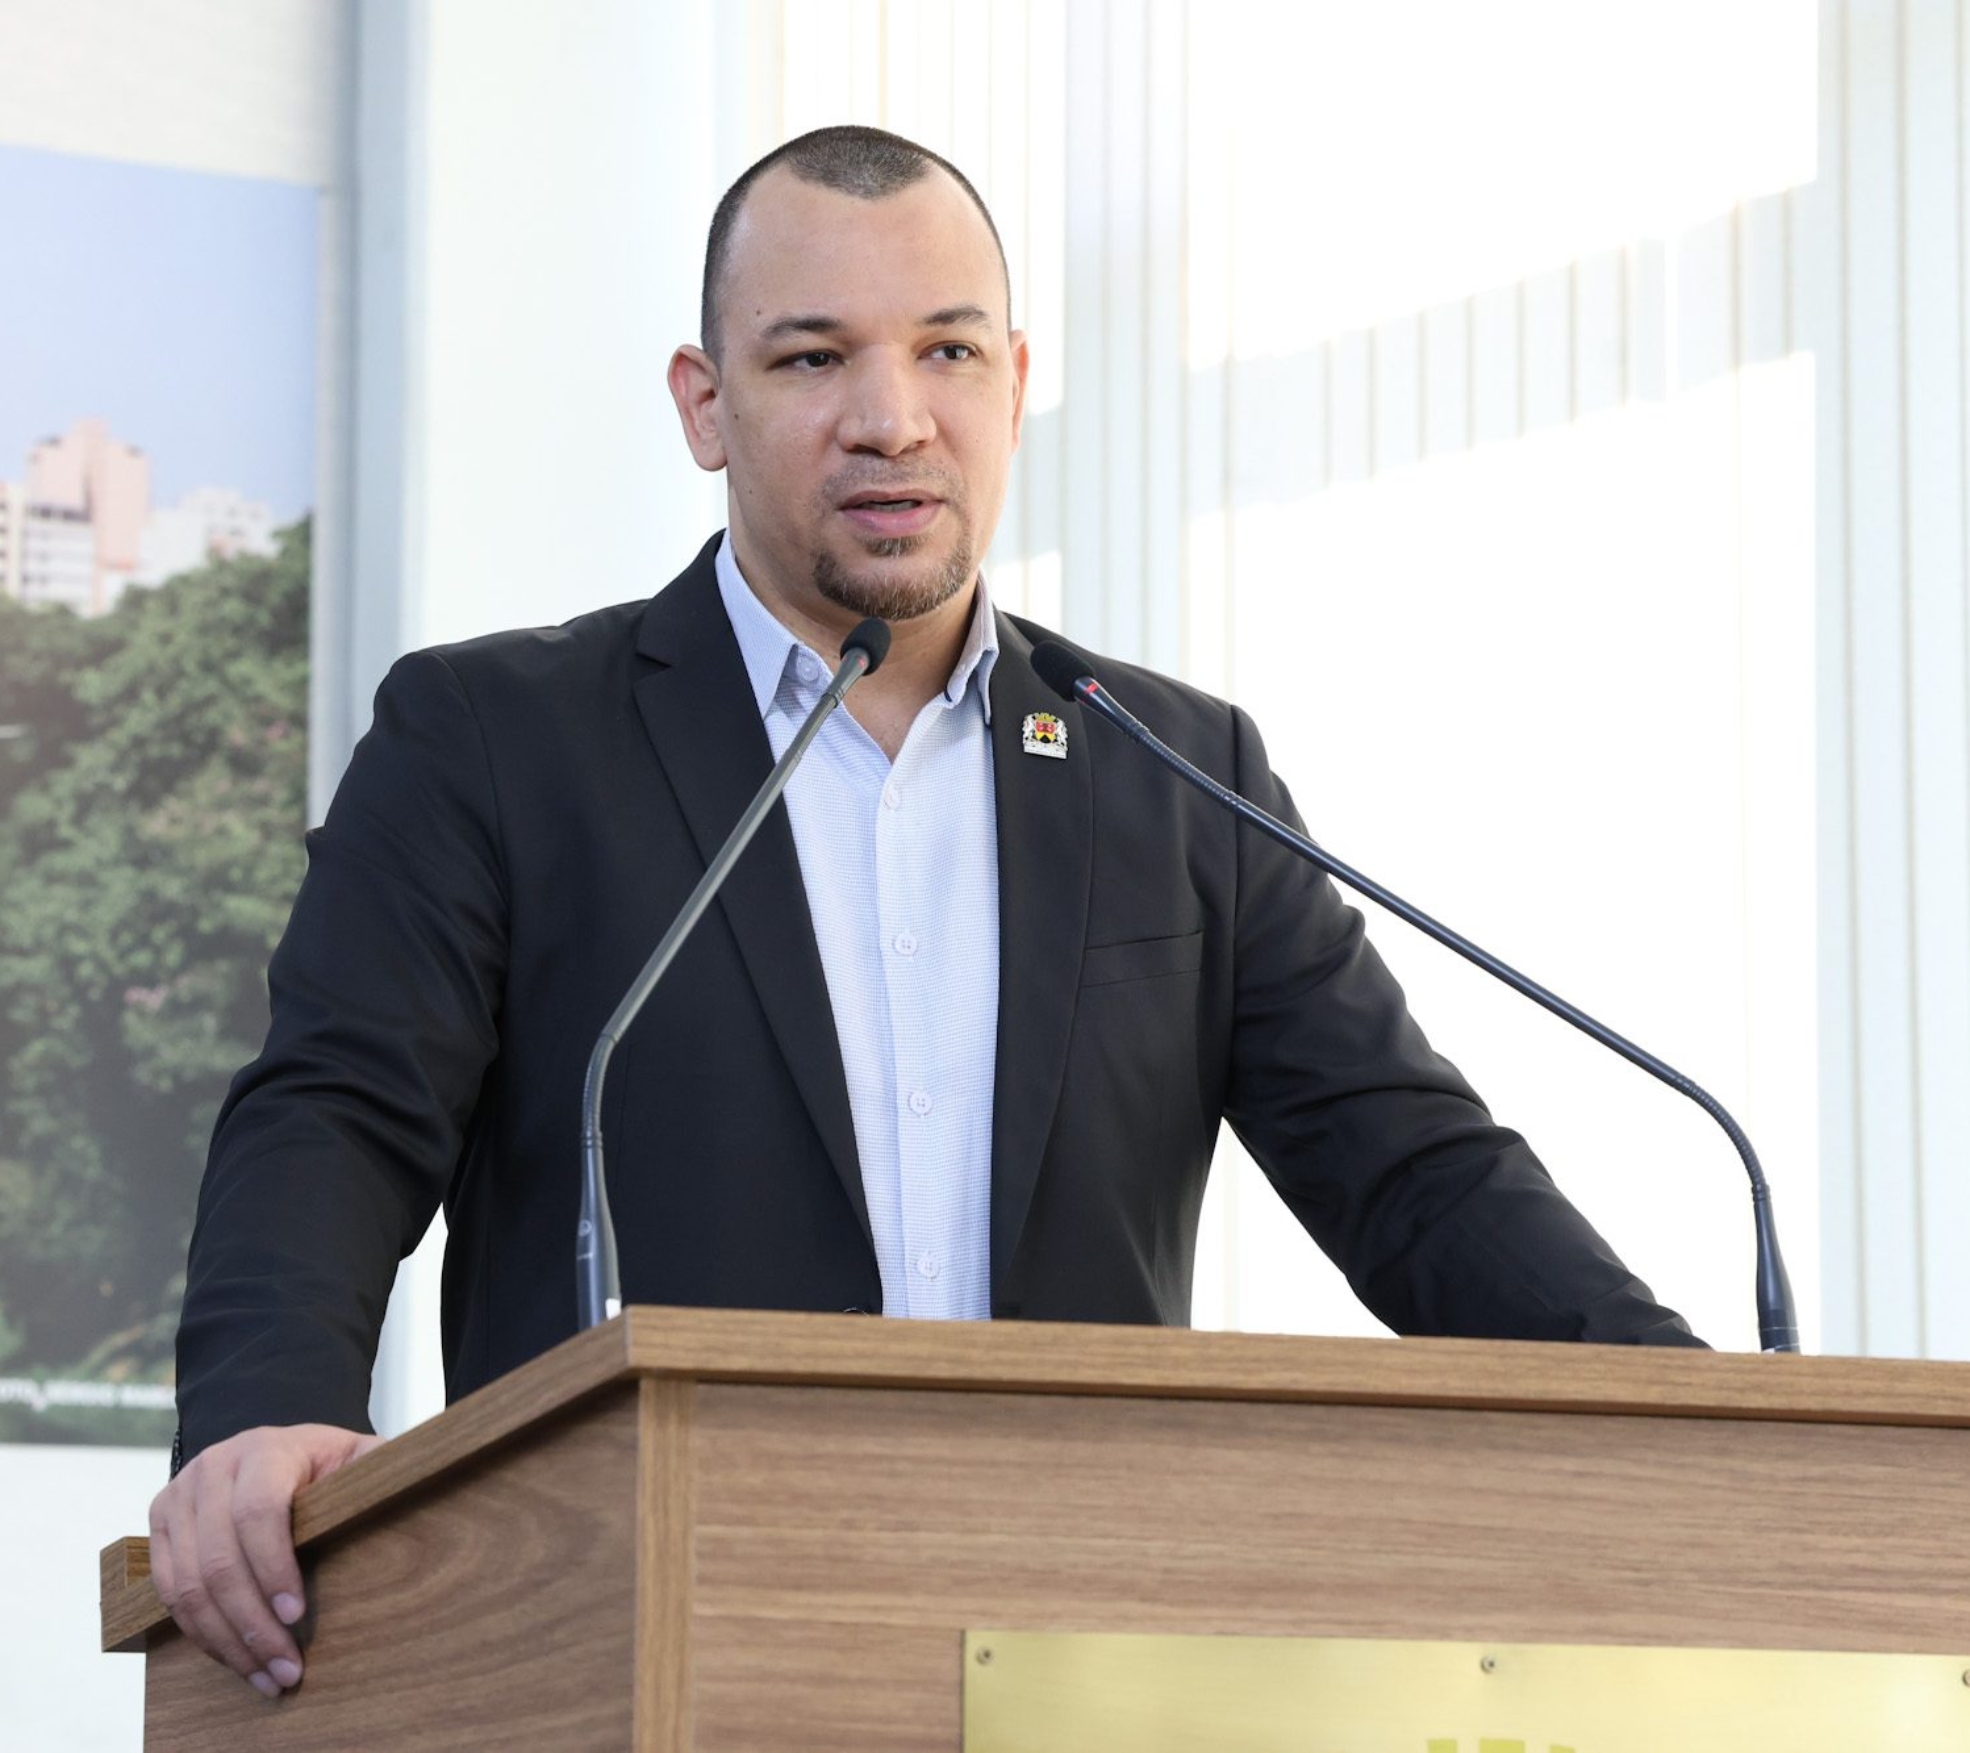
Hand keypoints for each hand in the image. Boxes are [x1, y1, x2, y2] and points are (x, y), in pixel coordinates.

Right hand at [147, 1423, 384, 1697]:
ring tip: (266, 1677)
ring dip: (226, 1642)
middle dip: (252, 1624)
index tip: (298, 1614)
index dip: (274, 1566)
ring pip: (187, 1586)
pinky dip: (203, 1635)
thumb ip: (379, 1470)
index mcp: (265, 1449)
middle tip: (287, 1668)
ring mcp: (178, 1497)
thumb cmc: (327, 1464)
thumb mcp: (359, 1457)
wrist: (273, 1453)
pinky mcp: (160, 1529)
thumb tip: (411, 1485)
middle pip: (218, 1559)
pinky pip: (169, 1595)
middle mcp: (213, 1468)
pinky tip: (238, 1661)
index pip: (258, 1511)